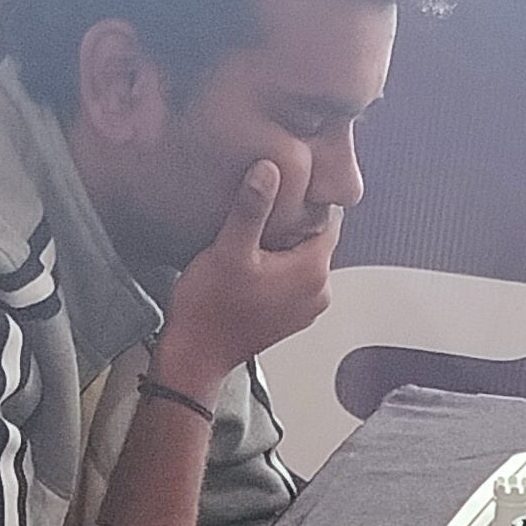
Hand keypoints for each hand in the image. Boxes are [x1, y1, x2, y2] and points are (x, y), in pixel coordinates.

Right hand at [157, 157, 339, 387]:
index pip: (332, 216)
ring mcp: (307, 307)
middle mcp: (319, 292)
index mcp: (313, 272)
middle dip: (294, 219)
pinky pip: (294, 277)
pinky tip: (253, 259)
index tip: (284, 184)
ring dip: (284, 242)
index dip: (307, 197)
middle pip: (318, 236)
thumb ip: (252, 207)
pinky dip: (279, 264)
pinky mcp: (292, 315)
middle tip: (263, 205)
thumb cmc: (209, 309)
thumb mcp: (229, 248)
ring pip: (304, 256)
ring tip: (254, 232)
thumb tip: (268, 169)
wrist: (194, 356)